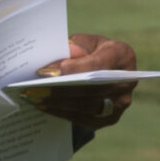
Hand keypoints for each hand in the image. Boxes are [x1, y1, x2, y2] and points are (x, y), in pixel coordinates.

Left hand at [19, 32, 138, 128]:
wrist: (108, 68)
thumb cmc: (93, 51)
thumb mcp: (85, 42)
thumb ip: (74, 48)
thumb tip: (59, 64)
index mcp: (122, 55)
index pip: (97, 65)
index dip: (72, 69)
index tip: (46, 72)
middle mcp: (127, 82)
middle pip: (91, 90)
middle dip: (59, 91)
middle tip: (32, 90)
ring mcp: (120, 103)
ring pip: (87, 107)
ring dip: (58, 105)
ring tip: (33, 99)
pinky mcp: (110, 118)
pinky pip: (84, 119)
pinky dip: (62, 113)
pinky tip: (44, 107)